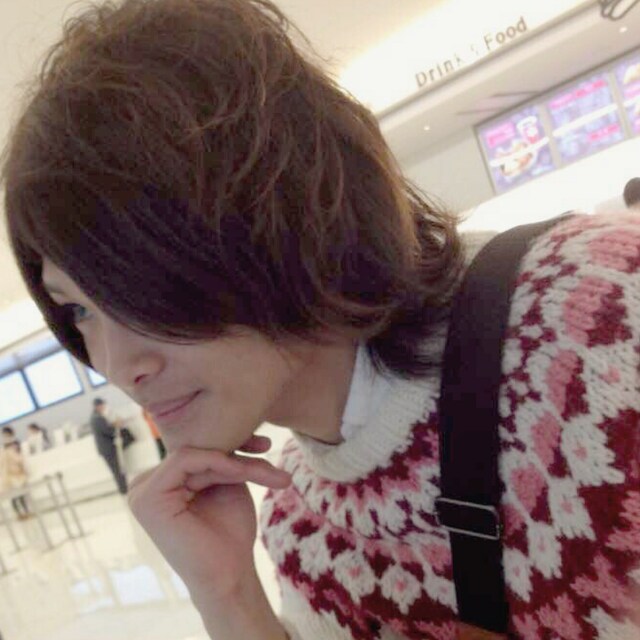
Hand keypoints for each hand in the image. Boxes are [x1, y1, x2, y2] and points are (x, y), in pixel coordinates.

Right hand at [128, 436, 290, 599]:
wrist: (231, 574)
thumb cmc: (230, 533)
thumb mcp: (226, 482)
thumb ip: (218, 455)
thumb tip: (229, 417)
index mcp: (161, 481)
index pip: (196, 448)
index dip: (231, 443)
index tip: (265, 444)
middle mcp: (144, 484)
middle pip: (197, 450)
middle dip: (237, 451)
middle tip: (269, 448)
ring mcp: (140, 492)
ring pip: (195, 454)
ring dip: (234, 461)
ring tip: (268, 472)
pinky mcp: (146, 499)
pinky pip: (184, 461)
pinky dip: (216, 462)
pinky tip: (241, 471)